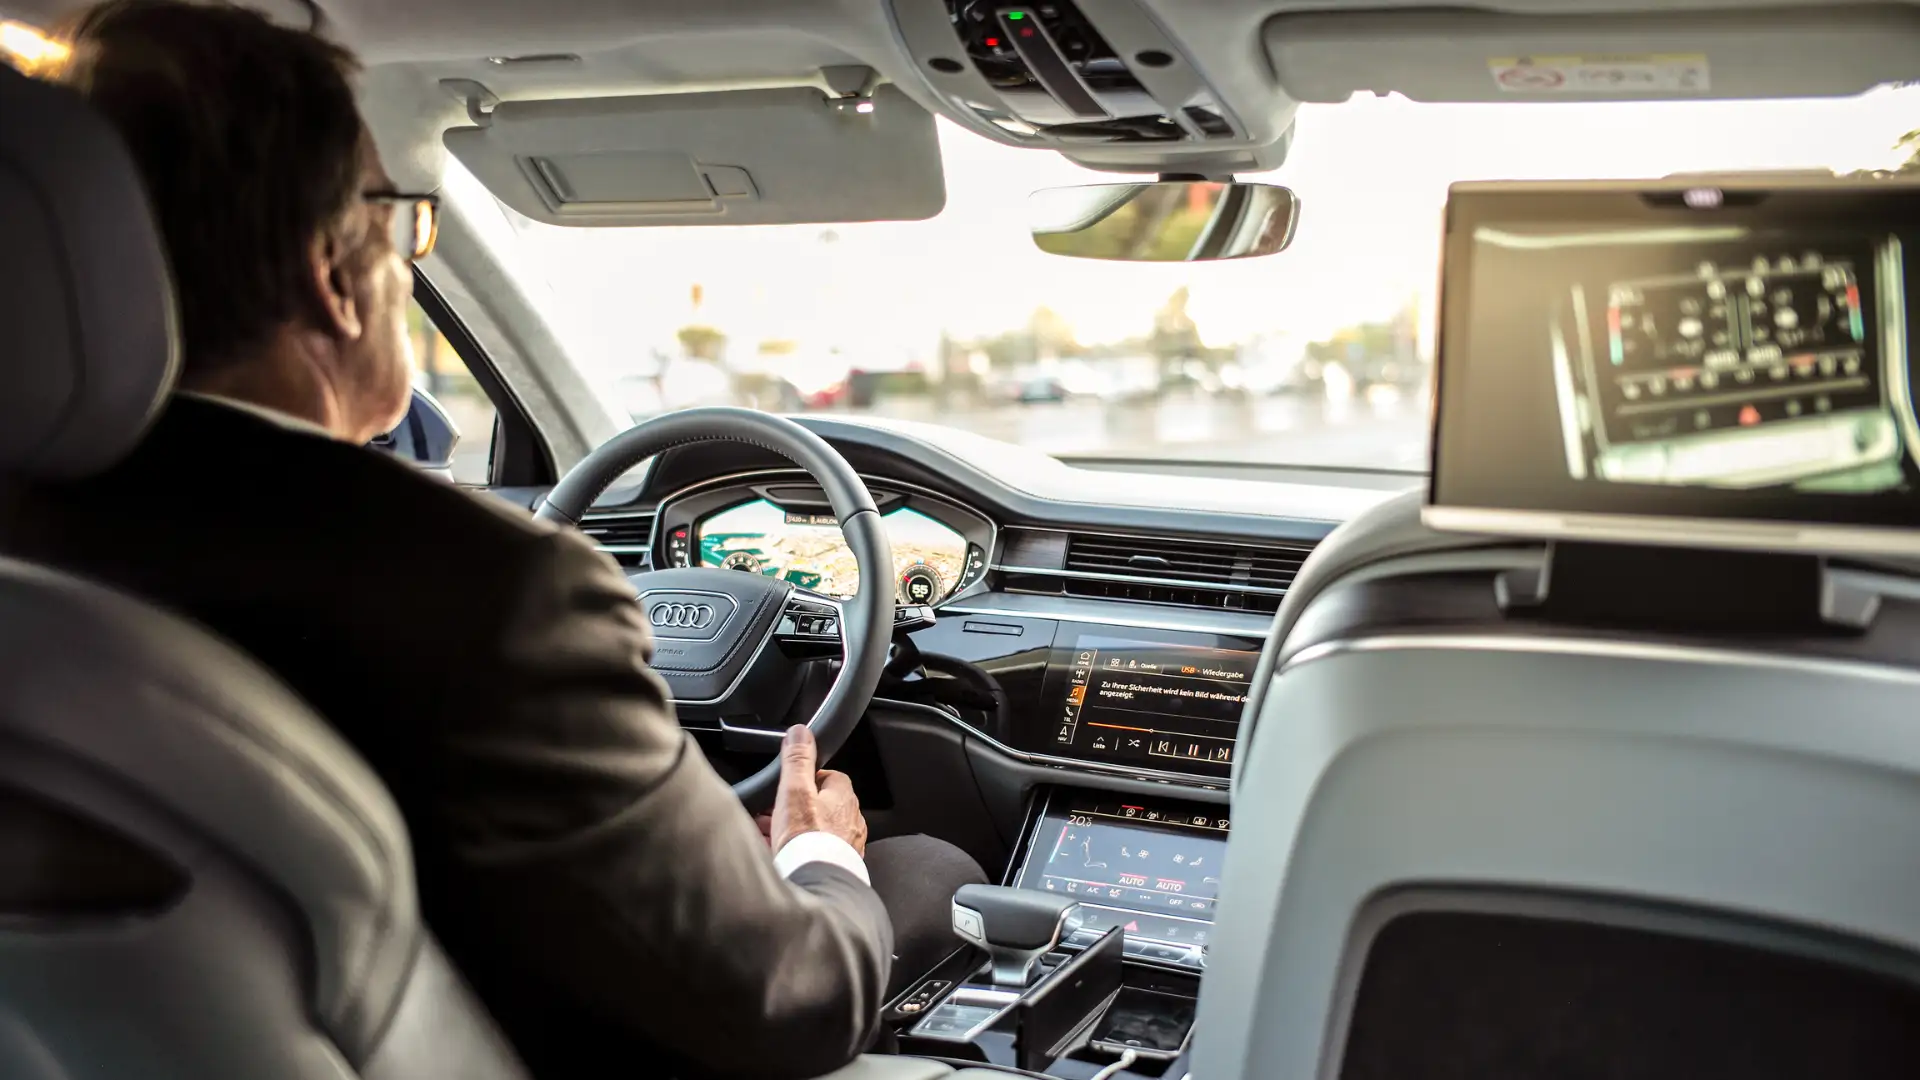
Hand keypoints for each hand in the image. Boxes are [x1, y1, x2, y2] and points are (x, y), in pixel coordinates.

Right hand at [770, 724, 867, 856]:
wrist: (815, 882)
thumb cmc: (807, 839)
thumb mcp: (795, 789)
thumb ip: (798, 759)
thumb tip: (801, 732)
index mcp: (844, 797)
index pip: (829, 776)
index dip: (806, 778)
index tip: (788, 784)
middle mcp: (851, 820)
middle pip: (821, 805)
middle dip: (797, 807)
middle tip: (774, 812)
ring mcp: (846, 845)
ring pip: (818, 830)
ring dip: (797, 830)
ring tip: (771, 836)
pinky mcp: (837, 866)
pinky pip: (816, 853)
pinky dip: (800, 851)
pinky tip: (781, 857)